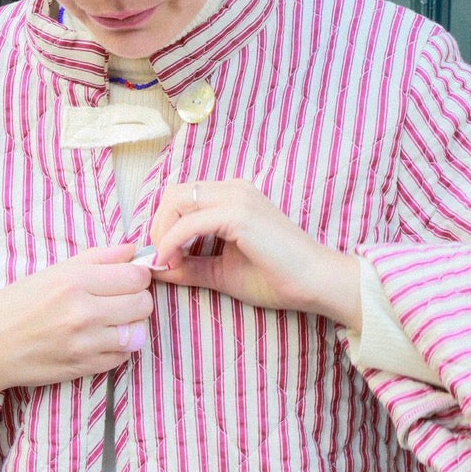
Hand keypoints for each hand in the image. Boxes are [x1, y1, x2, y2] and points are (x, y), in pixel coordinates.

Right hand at [0, 243, 154, 399]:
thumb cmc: (15, 306)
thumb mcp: (51, 273)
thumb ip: (96, 259)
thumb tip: (133, 250)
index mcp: (73, 282)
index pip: (136, 276)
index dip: (138, 275)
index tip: (128, 278)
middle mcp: (82, 313)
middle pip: (143, 304)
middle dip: (137, 299)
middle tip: (120, 300)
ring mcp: (85, 344)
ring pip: (139, 332)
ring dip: (131, 326)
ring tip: (112, 322)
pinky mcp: (85, 368)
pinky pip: (124, 356)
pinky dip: (119, 348)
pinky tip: (100, 340)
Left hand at [149, 181, 361, 328]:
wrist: (315, 283)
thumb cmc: (277, 277)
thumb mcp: (222, 271)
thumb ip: (190, 267)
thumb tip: (155, 268)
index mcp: (232, 196)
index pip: (181, 197)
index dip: (163, 226)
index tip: (162, 259)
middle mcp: (233, 189)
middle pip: (173, 193)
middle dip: (157, 226)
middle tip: (160, 259)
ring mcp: (237, 197)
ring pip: (176, 200)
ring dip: (162, 232)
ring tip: (167, 262)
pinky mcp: (238, 214)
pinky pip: (189, 223)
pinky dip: (172, 242)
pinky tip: (172, 262)